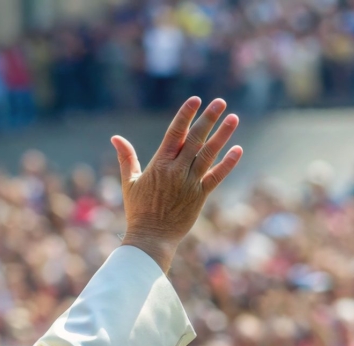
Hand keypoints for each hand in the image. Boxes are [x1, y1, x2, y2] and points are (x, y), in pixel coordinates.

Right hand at [113, 97, 241, 270]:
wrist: (151, 238)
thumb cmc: (138, 210)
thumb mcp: (129, 182)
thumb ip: (126, 158)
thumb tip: (115, 137)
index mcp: (159, 164)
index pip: (175, 133)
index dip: (186, 115)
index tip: (196, 100)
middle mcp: (177, 171)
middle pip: (196, 139)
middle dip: (208, 119)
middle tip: (220, 102)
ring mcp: (190, 183)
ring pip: (209, 154)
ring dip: (222, 135)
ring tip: (234, 118)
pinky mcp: (200, 196)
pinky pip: (217, 177)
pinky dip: (228, 163)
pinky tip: (238, 149)